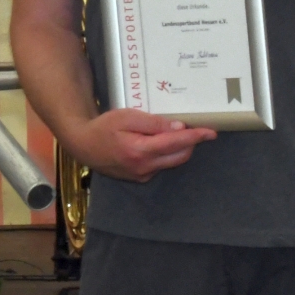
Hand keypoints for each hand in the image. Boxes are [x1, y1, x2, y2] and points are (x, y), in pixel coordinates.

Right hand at [65, 108, 215, 182]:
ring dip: (178, 148)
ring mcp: (143, 175)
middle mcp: (145, 168)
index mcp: (141, 151)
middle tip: (193, 128)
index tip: (211, 132)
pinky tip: (155, 143)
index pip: (176, 143)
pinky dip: (164, 154)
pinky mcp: (140, 178)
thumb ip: (153, 123)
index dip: (195, 137)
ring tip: (172, 133)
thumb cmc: (104, 127)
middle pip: (179, 156)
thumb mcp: (127, 117)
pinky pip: (160, 165)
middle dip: (190, 143)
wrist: (83, 145)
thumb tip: (178, 128)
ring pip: (171, 162)